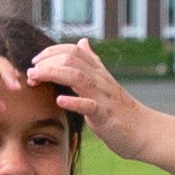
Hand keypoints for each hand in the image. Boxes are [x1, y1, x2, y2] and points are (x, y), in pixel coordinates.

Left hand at [25, 37, 169, 164]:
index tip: (35, 61)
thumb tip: (82, 42)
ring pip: (77, 77)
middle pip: (71, 59)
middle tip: (30, 72)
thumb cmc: (122, 111)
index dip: (51, 51)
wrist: (145, 132)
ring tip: (35, 78)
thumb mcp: (105, 82)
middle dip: (46, 62)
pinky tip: (59, 101)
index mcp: (99, 72)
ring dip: (52, 74)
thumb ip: (93, 63)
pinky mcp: (106, 116)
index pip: (73, 50)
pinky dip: (73, 102)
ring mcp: (103, 97)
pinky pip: (89, 106)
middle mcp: (101, 80)